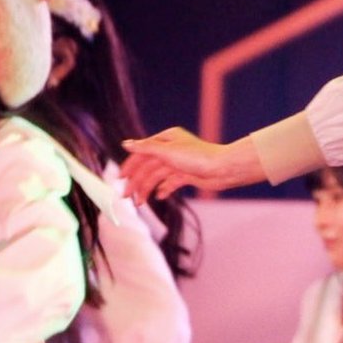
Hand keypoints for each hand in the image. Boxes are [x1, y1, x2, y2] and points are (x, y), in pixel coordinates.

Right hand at [121, 127, 265, 201]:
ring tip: (140, 203)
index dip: (130, 165)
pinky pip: (170, 183)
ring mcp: (180, 163)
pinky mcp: (187, 174)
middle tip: (125, 196)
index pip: (142, 152)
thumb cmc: (197, 156)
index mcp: (167, 139)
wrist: (223, 169)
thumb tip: (125, 144)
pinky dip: (163, 189)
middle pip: (148, 166)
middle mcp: (172, 149)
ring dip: (147, 189)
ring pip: (158, 176)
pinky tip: (159, 197)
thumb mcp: (167, 151)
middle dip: (136, 181)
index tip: (119, 179)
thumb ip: (145, 148)